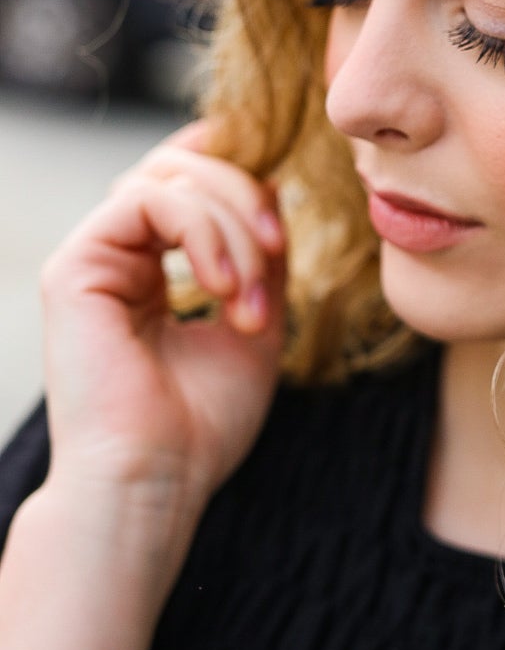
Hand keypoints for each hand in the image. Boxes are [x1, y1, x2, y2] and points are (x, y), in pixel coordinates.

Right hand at [38, 119, 288, 559]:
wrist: (154, 481)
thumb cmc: (201, 426)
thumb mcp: (254, 324)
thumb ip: (260, 257)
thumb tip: (272, 188)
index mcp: (151, 274)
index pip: (190, 186)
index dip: (240, 179)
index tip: (285, 229)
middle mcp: (117, 259)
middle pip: (182, 167)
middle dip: (245, 198)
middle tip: (281, 255)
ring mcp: (93, 259)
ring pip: (169, 178)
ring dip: (232, 226)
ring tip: (249, 296)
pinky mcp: (75, 265)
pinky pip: (148, 200)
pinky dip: (203, 231)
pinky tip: (223, 286)